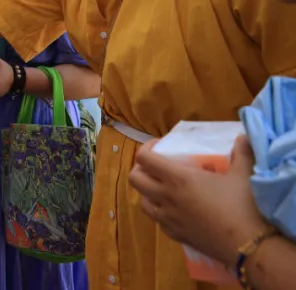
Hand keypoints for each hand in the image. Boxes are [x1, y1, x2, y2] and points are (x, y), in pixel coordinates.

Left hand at [129, 135, 268, 265]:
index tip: (160, 145)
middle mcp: (167, 197)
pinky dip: (160, 213)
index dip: (146, 148)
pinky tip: (175, 211)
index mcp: (178, 179)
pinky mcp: (176, 236)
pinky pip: (158, 222)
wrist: (249, 246)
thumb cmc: (243, 206)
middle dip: (140, 169)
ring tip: (162, 188)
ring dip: (147, 192)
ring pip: (142, 202)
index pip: (144, 159)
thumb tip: (243, 137)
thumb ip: (242, 153)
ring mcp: (169, 219)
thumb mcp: (243, 175)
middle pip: (135, 179)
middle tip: (156, 166)